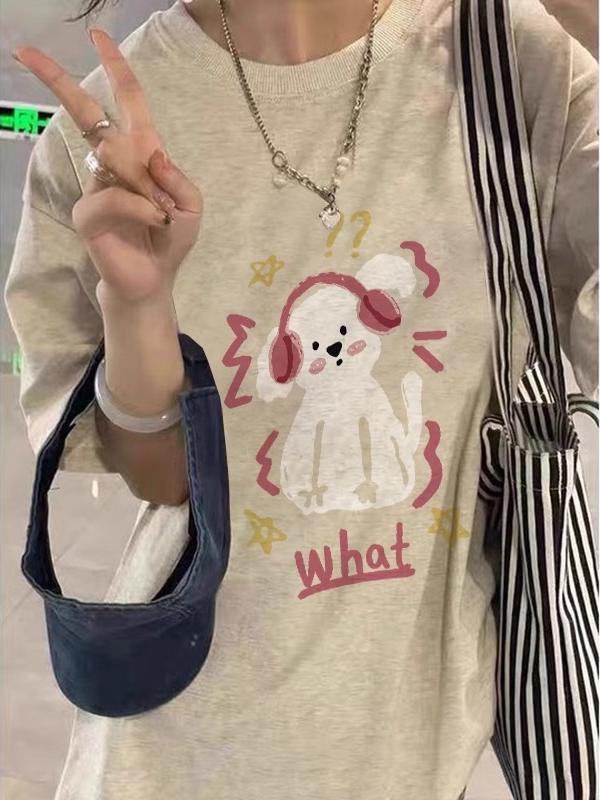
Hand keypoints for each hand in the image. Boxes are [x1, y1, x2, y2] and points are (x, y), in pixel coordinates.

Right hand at [12, 29, 202, 304]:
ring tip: (163, 216)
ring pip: (115, 160)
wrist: (155, 278)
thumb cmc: (172, 238)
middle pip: (85, 114)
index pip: (127, 104)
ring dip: (148, 187)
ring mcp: (96, 186)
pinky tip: (156, 222)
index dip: (116, 70)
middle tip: (25, 51)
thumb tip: (154, 152)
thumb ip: (177, 177)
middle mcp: (113, 164)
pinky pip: (115, 197)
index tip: (97, 37)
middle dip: (58, 81)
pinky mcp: (87, 212)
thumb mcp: (190, 205)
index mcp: (141, 154)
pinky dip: (142, 208)